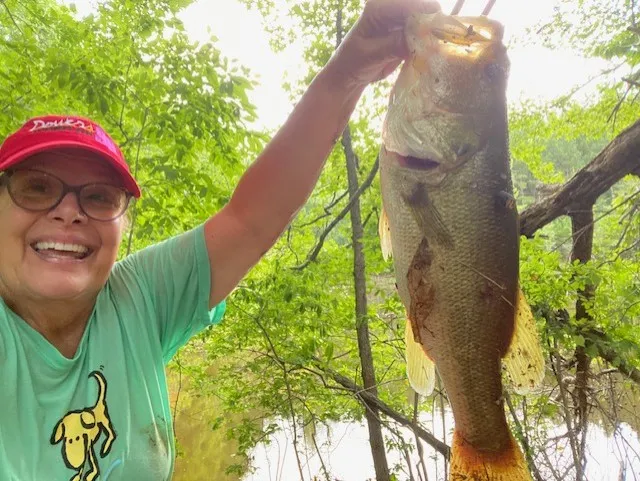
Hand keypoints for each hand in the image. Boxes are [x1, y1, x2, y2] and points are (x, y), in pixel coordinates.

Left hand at [327, 0, 441, 88]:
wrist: (348, 76)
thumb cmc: (352, 62)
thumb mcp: (370, 54)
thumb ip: (392, 45)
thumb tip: (417, 39)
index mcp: (379, 8)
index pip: (408, 3)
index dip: (425, 13)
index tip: (437, 29)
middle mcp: (391, 10)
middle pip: (420, 10)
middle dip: (432, 24)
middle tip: (440, 42)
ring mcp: (400, 23)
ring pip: (424, 23)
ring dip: (432, 35)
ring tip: (437, 50)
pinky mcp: (406, 37)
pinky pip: (422, 37)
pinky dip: (428, 45)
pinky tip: (431, 54)